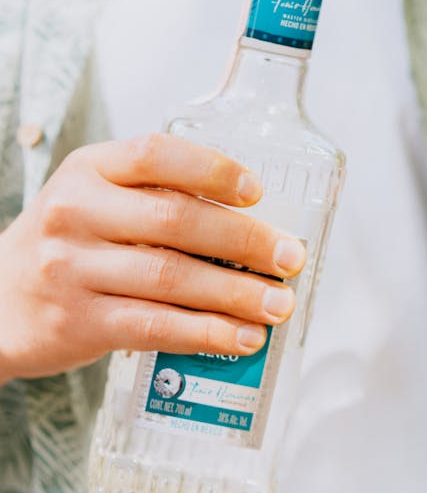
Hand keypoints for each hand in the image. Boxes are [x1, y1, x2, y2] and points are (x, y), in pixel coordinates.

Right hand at [0, 134, 305, 382]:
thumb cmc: (70, 243)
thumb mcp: (96, 197)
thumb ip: (156, 196)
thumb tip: (257, 223)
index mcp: (89, 169)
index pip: (154, 155)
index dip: (212, 170)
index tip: (257, 192)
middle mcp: (77, 213)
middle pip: (174, 220)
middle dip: (243, 240)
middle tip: (289, 257)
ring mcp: (73, 270)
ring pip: (170, 278)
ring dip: (235, 293)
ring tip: (278, 304)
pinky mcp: (79, 323)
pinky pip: (154, 327)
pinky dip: (206, 333)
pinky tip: (241, 337)